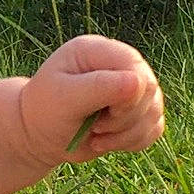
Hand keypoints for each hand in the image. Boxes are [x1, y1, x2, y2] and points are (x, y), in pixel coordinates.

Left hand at [18, 35, 164, 168]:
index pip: (135, 67)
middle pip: (150, 90)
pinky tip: (108, 140)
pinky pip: (154, 128)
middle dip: (124, 119)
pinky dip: (133, 142)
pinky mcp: (139, 111)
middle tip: (94, 125)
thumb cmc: (45, 113)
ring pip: (155, 112)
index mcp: (98, 50)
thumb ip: (99, 87)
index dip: (129, 96)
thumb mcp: (64, 98)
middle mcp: (119, 64)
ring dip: (126, 134)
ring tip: (96, 134)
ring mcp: (132, 88)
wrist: (38, 135)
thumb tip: (138, 82)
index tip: (104, 113)